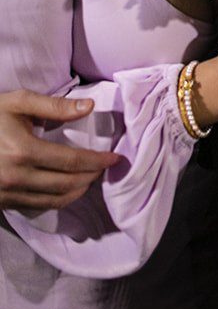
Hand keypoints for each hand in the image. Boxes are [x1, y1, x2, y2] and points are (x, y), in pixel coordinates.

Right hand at [0, 90, 119, 215]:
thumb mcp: (18, 102)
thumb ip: (55, 105)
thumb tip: (89, 107)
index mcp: (23, 151)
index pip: (71, 162)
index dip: (96, 161)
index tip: (114, 158)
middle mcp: (16, 177)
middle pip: (67, 184)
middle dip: (92, 176)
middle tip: (106, 167)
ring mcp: (8, 193)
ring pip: (55, 200)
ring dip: (79, 191)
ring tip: (92, 177)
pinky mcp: (3, 202)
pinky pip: (39, 205)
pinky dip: (60, 199)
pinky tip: (69, 187)